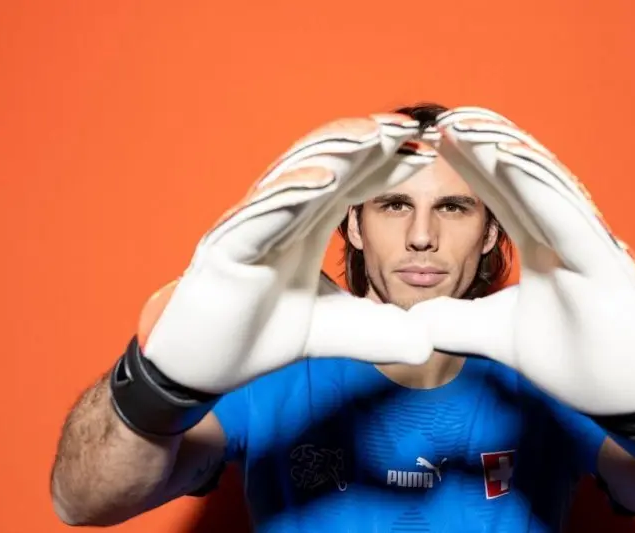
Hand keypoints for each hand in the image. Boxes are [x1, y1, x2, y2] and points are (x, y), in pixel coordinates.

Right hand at [138, 114, 433, 393]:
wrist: (207, 365)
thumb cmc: (261, 334)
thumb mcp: (335, 332)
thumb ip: (378, 333)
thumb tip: (426, 347)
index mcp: (307, 225)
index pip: (352, 183)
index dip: (387, 166)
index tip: (427, 154)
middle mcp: (281, 215)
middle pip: (328, 165)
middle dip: (366, 142)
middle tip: (408, 126)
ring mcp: (252, 226)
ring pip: (294, 176)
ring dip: (332, 152)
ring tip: (373, 135)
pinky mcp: (226, 247)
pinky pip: (258, 214)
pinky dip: (288, 195)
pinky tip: (321, 181)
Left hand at [411, 107, 634, 415]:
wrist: (625, 400)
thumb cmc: (576, 361)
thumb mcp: (499, 337)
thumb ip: (458, 322)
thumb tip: (415, 317)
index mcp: (544, 249)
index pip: (502, 197)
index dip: (472, 167)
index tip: (436, 140)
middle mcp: (567, 239)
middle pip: (521, 182)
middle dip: (485, 147)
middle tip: (446, 116)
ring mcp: (590, 248)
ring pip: (544, 188)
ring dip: (507, 151)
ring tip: (468, 123)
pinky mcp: (609, 268)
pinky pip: (571, 220)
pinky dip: (543, 187)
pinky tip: (512, 156)